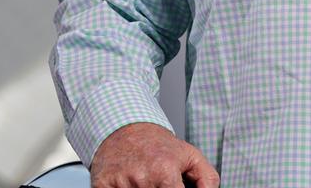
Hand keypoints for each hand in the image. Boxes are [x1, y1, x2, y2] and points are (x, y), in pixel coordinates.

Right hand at [90, 122, 219, 187]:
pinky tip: (128, 183)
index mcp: (165, 171)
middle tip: (158, 183)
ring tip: (145, 181)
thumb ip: (208, 179)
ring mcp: (121, 183)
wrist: (126, 128)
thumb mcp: (191, 156)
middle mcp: (142, 178)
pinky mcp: (102, 185)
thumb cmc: (159, 146)